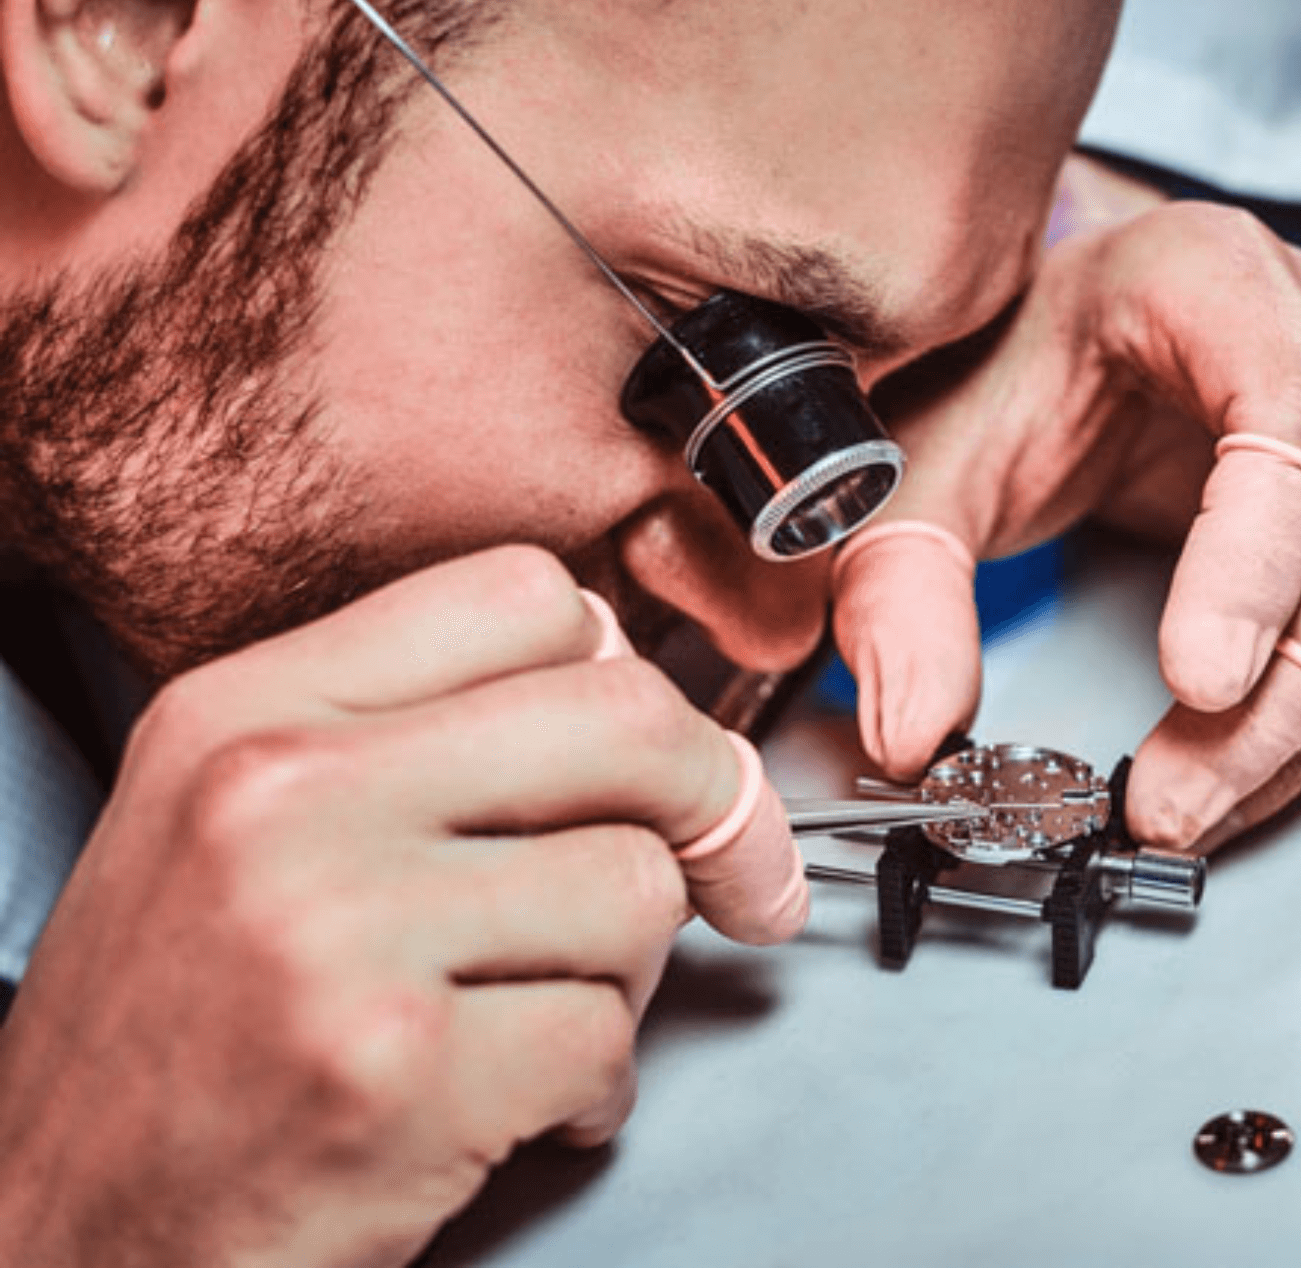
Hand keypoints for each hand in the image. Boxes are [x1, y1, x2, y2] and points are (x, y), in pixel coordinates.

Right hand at [0, 546, 804, 1265]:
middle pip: (626, 718)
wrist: (53, 1236)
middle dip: (714, 805)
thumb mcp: (237, 825)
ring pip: (636, 889)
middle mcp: (287, 795)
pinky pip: (605, 1035)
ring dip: (625, 979)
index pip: (526, 595)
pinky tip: (518, 1108)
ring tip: (538, 1023)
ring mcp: (339, 929)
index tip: (653, 753)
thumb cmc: (172, 1038)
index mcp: (249, 709)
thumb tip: (633, 696)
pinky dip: (594, 1089)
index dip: (625, 672)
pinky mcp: (395, 1070)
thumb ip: (415, 739)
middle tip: (735, 873)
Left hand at [834, 161, 1300, 850]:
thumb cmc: (1019, 365)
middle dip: (1273, 702)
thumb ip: (902, 586)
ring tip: (1203, 797)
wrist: (1072, 323)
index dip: (1257, 561)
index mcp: (1215, 275)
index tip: (1198, 682)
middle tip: (1172, 802)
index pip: (1292, 417)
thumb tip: (915, 730)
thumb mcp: (928, 461)